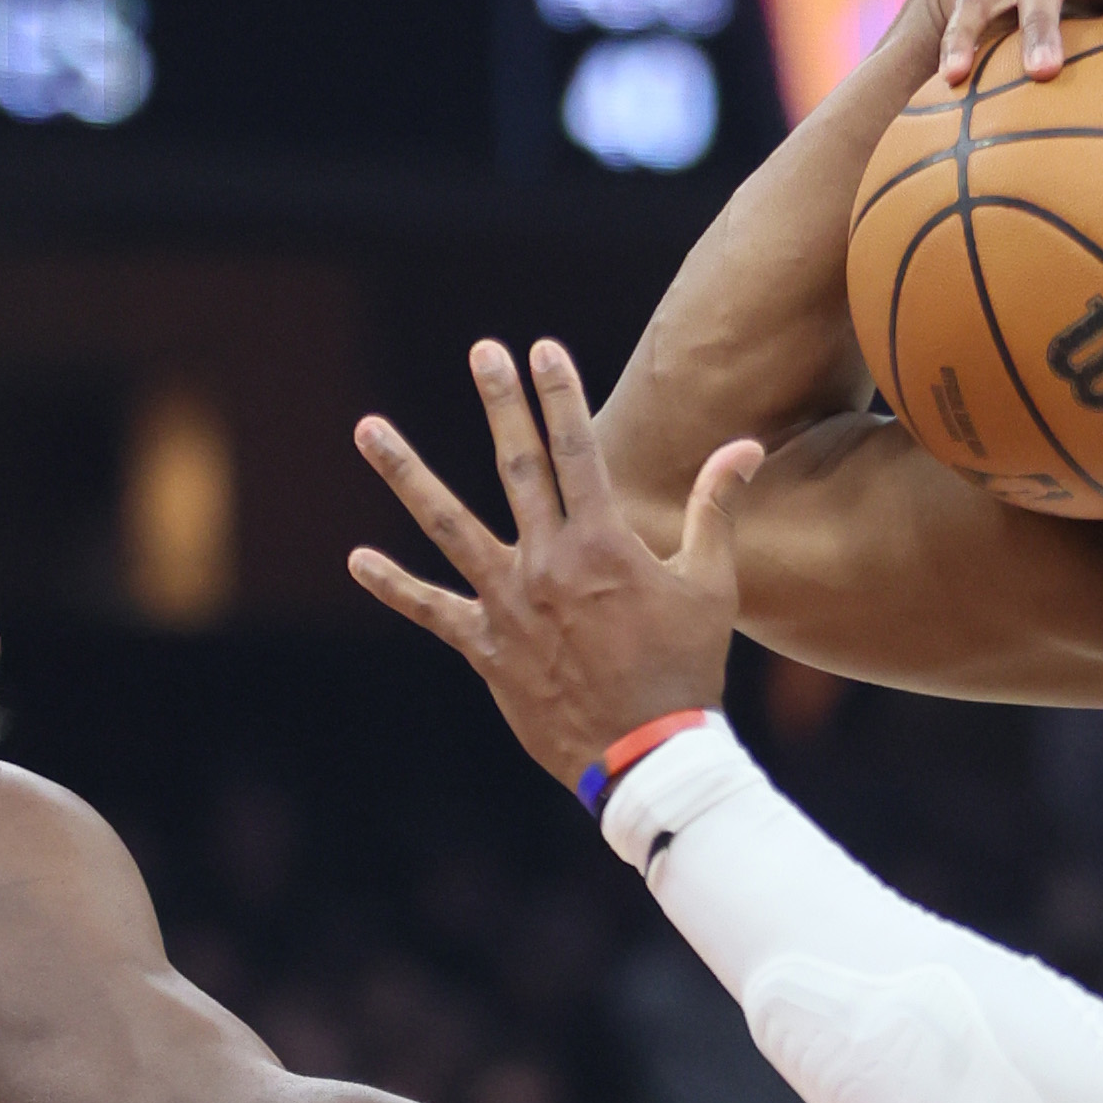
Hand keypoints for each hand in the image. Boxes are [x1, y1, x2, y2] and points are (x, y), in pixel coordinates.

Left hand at [351, 339, 750, 790]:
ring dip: (405, 472)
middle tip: (482, 351)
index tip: (542, 349)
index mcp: (604, 543)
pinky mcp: (486, 648)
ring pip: (447, 524)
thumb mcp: (711, 585)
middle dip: (501, 402)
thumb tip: (744, 446)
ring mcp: (509, 603)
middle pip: (518, 466)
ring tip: (368, 429)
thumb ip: (715, 508)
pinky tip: (358, 560)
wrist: (648, 753)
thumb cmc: (685, 669)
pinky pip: (431, 611)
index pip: (579, 449)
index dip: (560, 394)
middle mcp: (548, 563)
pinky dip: (394, 586)